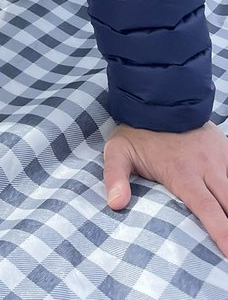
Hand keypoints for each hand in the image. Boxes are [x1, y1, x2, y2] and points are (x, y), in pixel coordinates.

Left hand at [104, 121, 227, 254]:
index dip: (222, 232)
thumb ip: (114, 176)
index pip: (207, 208)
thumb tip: (114, 203)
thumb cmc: (138, 131)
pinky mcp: (227, 149)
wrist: (158, 97)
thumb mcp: (117, 151)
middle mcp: (207, 166)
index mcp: (182, 172)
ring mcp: (220, 157)